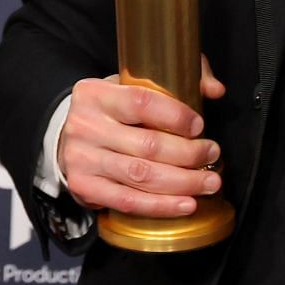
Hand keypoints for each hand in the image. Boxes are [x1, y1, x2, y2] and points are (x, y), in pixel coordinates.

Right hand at [58, 55, 226, 216]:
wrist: (69, 138)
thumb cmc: (114, 111)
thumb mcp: (135, 85)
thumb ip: (179, 79)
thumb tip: (215, 90)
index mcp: (97, 94)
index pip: (141, 102)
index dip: (176, 116)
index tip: (200, 126)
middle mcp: (86, 125)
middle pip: (147, 144)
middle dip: (189, 153)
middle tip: (212, 154)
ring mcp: (82, 159)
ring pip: (141, 175)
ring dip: (183, 182)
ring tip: (209, 182)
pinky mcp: (84, 187)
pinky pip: (128, 201)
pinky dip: (161, 205)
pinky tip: (186, 203)